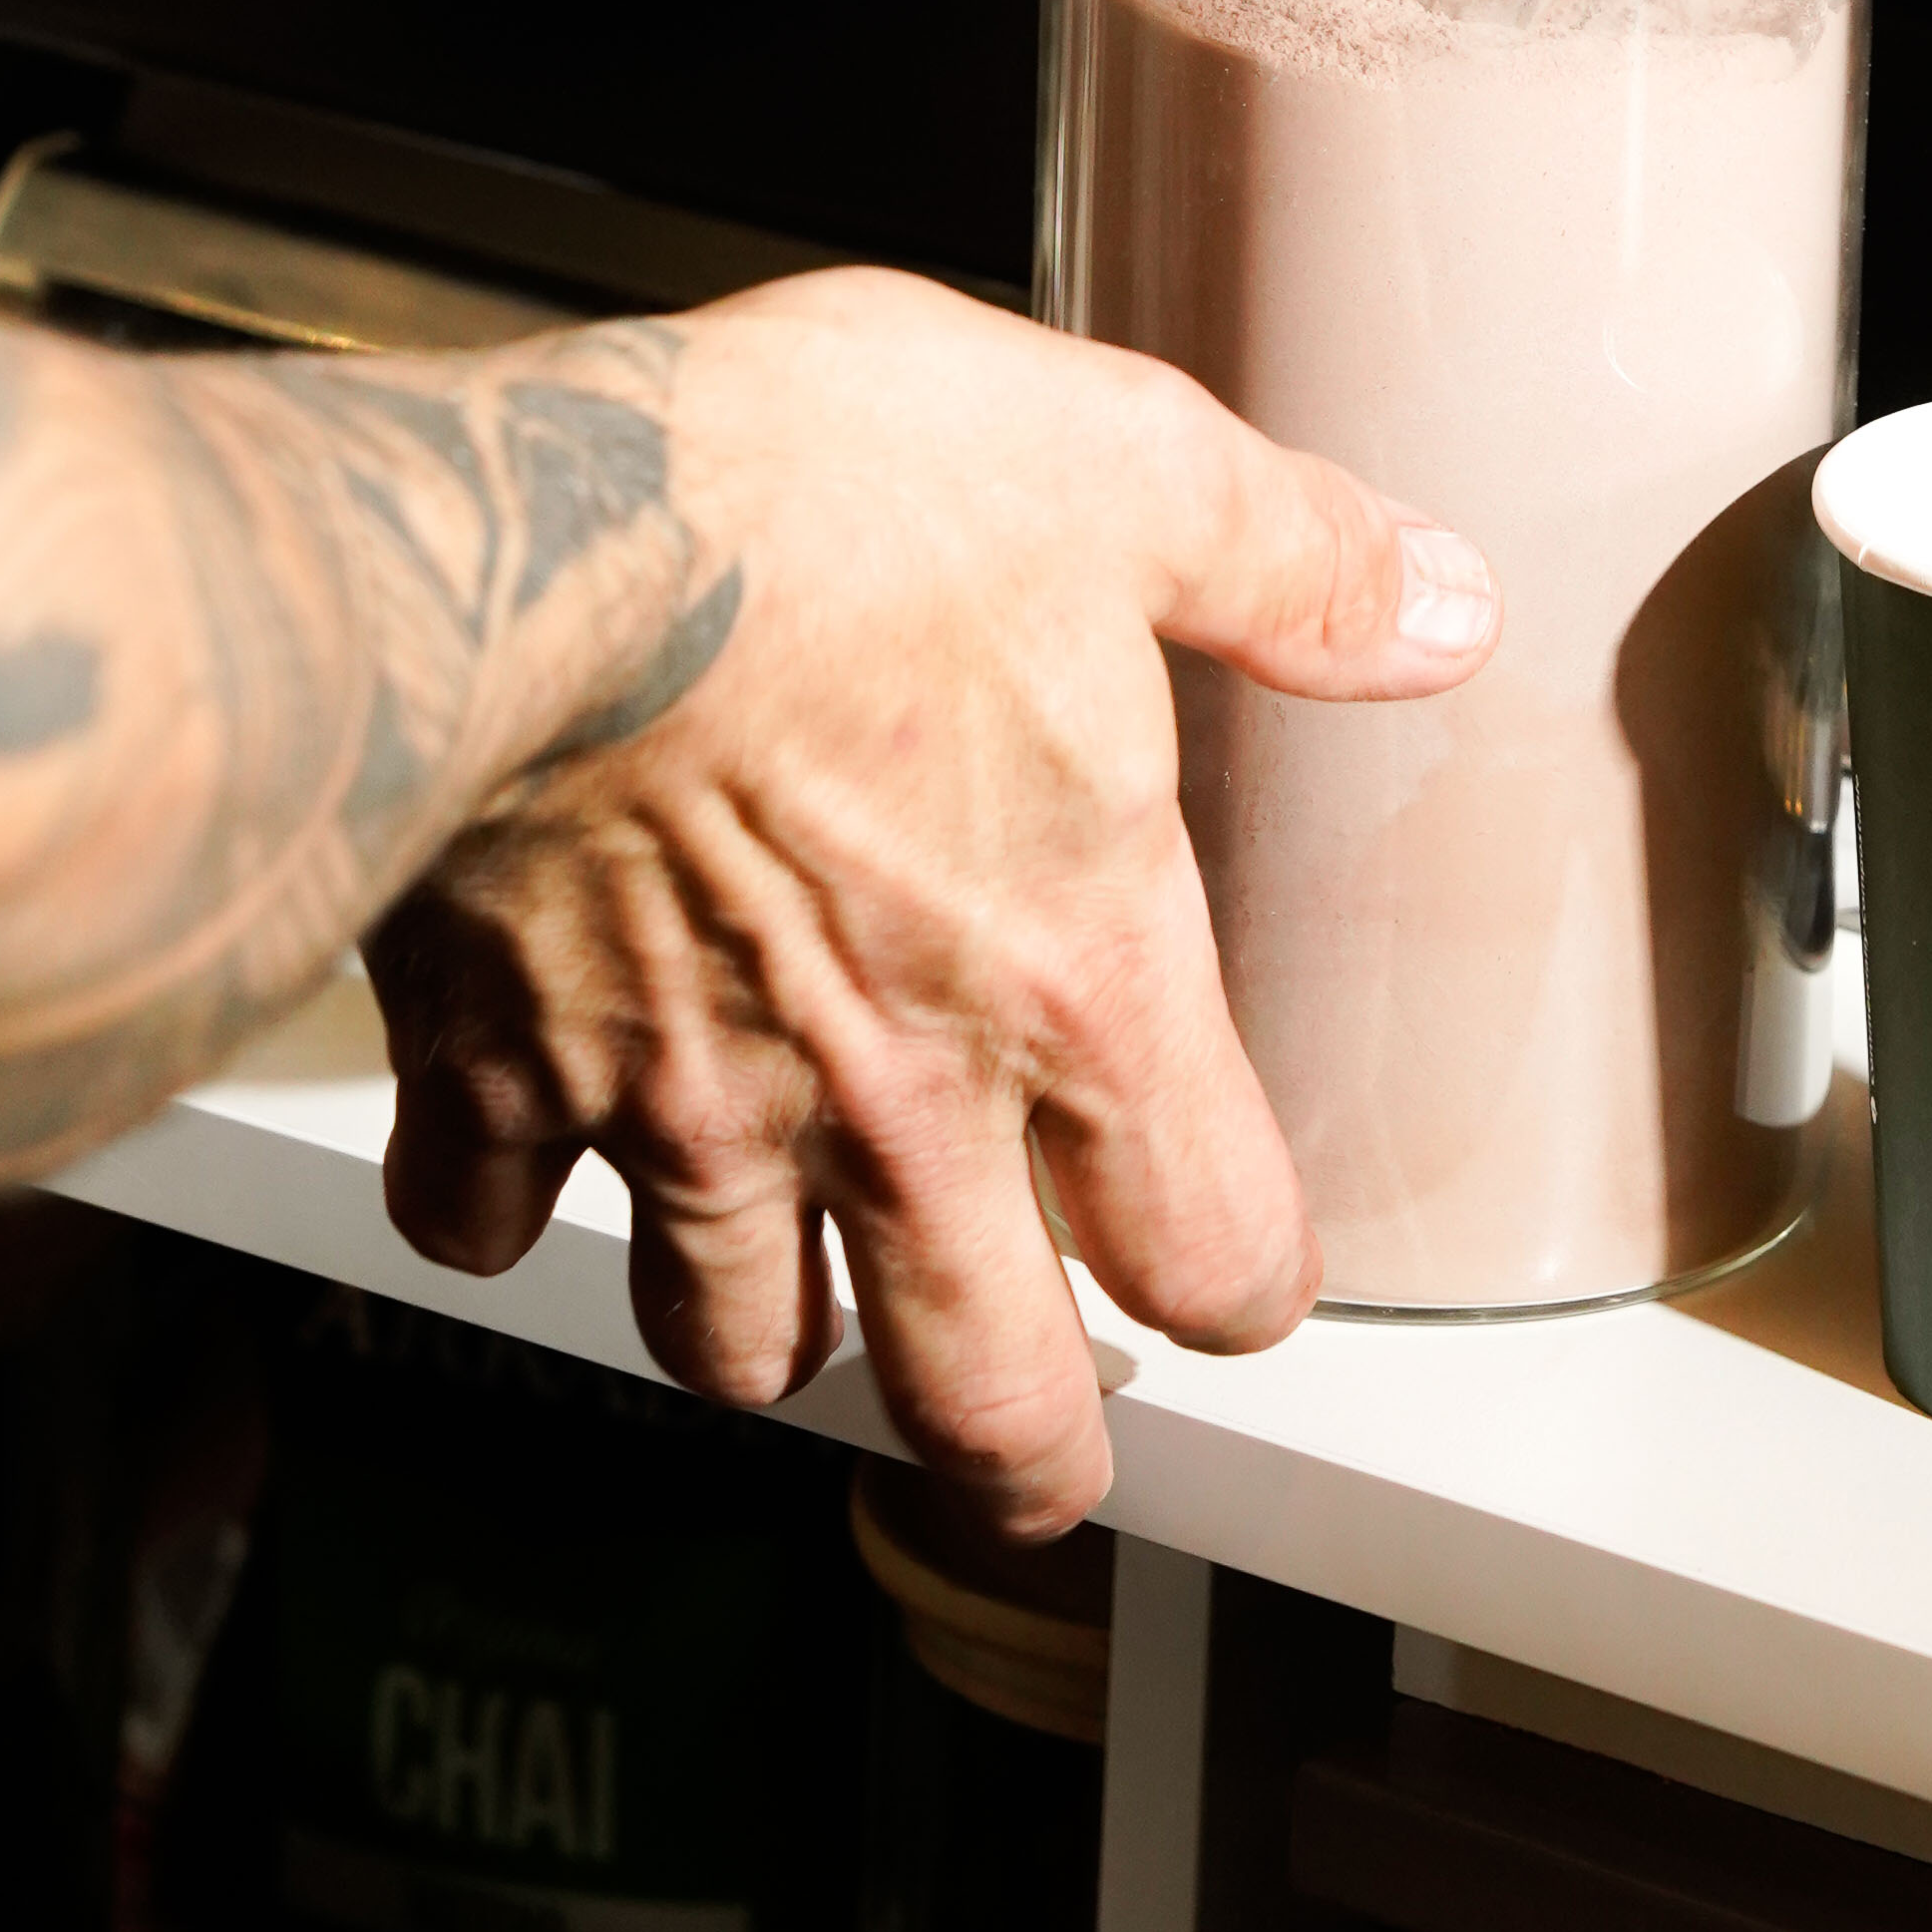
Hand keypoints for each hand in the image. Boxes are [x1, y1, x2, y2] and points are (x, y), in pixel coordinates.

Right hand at [364, 270, 1494, 1528]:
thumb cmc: (826, 501)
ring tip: (786, 1297)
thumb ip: (1295, 567)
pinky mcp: (492, 1073)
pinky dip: (504, 1206)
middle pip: (981, 1404)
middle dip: (1020, 1459)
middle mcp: (887, 1097)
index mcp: (1072, 980)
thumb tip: (1443, 609)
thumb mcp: (1123, 472)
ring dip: (763, 1331)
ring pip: (730, 1348)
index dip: (1235, 1283)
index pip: (1210, 1256)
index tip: (1226, 1269)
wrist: (528, 538)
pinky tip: (525, 1143)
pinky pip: (488, 1222)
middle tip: (1029, 1454)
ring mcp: (680, 1108)